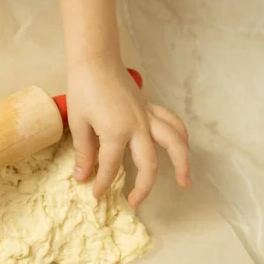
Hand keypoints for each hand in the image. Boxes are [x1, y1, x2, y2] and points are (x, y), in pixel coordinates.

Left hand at [66, 58, 189, 206]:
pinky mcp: (151, 108)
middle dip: (143, 187)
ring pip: (173, 143)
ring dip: (181, 163)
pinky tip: (182, 147)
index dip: (103, 184)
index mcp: (116, 132)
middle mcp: (138, 127)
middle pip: (149, 164)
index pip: (111, 167)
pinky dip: (180, 136)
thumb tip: (82, 176)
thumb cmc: (83, 90)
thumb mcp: (78, 123)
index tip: (96, 194)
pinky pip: (171, 123)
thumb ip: (84, 152)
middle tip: (134, 202)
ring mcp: (148, 117)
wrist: (95, 61)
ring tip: (185, 182)